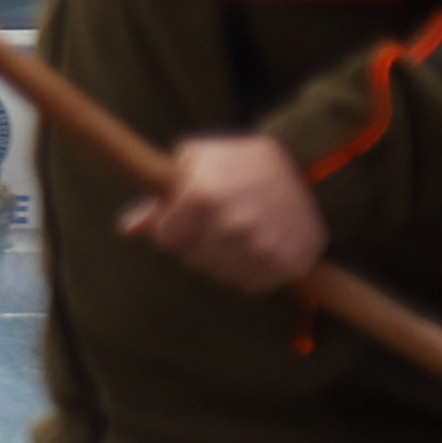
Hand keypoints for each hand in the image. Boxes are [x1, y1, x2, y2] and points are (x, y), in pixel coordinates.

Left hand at [117, 133, 320, 293]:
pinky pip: (248, 283)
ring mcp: (261, 248)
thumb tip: (128, 228)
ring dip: (222, 256)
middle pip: (190, 257)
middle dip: (196, 240)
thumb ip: (159, 192)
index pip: (165, 238)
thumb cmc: (244, 160)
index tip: (187, 214)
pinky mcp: (287, 265)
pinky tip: (258, 244)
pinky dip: (249, 269)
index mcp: (203, 196)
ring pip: (217, 273)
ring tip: (240, 228)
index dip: (172, 226)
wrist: (314, 166)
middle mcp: (232, 226)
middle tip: (219, 217)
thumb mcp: (197, 159)